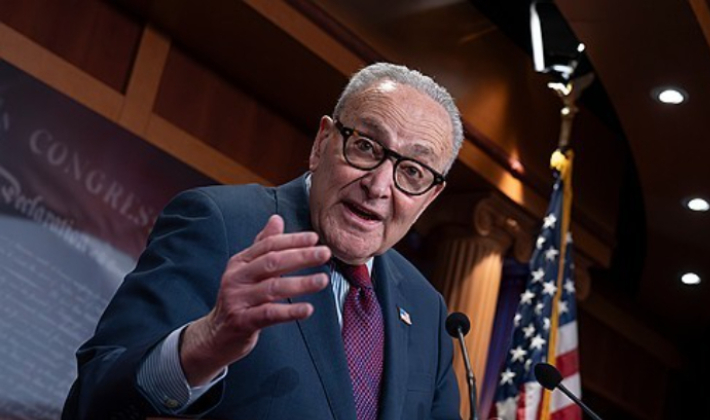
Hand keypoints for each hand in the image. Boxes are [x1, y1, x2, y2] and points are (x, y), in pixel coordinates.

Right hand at [180, 215, 330, 385]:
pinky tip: (308, 309)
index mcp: (240, 262)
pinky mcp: (241, 321)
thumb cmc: (238, 300)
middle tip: (324, 253)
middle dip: (301, 256)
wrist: (215, 335)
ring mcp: (237, 300)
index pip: (268, 245)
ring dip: (301, 283)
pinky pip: (268, 314)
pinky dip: (289, 312)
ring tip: (323, 280)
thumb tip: (276, 219)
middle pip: (272, 262)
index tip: (314, 238)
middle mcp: (236, 278)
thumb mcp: (246, 270)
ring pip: (272, 288)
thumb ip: (262, 245)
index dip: (292, 240)